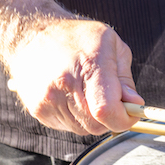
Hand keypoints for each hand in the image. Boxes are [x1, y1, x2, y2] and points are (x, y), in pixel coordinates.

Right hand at [6, 19, 142, 134]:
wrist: (30, 35)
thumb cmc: (77, 37)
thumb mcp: (112, 45)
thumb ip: (125, 79)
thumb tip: (134, 104)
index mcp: (88, 65)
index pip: (107, 110)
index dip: (124, 118)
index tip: (132, 112)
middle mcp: (64, 84)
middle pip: (98, 124)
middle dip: (112, 117)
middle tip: (112, 98)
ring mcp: (47, 100)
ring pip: (84, 129)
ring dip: (94, 118)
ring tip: (88, 92)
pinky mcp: (38, 110)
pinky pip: (68, 127)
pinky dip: (77, 117)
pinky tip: (73, 96)